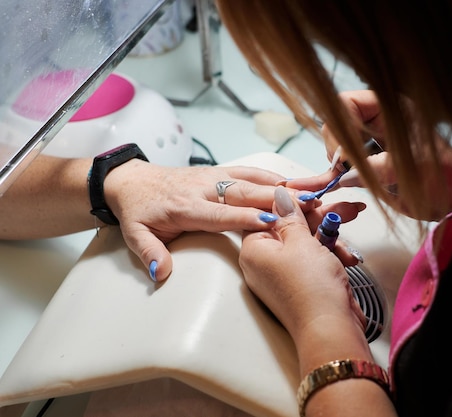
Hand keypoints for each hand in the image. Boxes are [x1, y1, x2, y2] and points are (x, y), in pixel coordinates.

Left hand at [104, 161, 318, 280]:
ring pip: (252, 178)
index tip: (273, 221)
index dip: (247, 216)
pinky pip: (250, 171)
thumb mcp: (136, 234)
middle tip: (307, 204)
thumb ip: (150, 252)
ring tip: (311, 191)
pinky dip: (273, 176)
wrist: (131, 180)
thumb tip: (161, 272)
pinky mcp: (220, 171)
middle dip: (277, 198)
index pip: (221, 213)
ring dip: (282, 186)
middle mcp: (204, 188)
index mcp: (186, 206)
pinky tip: (295, 182)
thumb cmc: (138, 210)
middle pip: (244, 192)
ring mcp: (214, 176)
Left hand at [239, 186, 366, 342]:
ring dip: (329, 235)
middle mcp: (263, 264)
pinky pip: (313, 260)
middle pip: (289, 227)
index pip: (266, 214)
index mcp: (253, 251)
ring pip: (305, 243)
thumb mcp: (300, 241)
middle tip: (340, 206)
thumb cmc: (311, 289)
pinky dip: (330, 255)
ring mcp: (282, 276)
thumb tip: (278, 195)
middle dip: (318, 217)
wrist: (330, 329)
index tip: (311, 196)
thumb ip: (289, 215)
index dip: (290, 203)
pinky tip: (346, 256)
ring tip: (350, 220)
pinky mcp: (301, 285)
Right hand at [285, 90, 451, 219]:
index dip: (340, 127)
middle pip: (337, 122)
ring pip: (337, 143)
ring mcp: (372, 142)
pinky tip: (330, 183)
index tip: (344, 156)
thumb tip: (343, 175)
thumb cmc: (444, 176)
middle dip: (336, 146)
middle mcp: (378, 121)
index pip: (348, 103)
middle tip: (342, 169)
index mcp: (390, 109)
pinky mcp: (369, 162)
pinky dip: (335, 174)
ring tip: (344, 176)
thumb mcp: (410, 170)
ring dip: (336, 161)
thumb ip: (377, 168)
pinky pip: (343, 163)